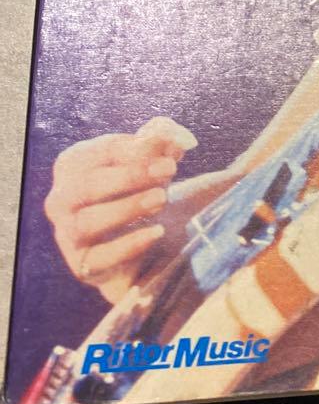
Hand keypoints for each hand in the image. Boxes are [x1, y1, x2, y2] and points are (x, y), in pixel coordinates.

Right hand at [44, 116, 196, 301]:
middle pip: (87, 186)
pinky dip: (129, 245)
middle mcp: (62, 199)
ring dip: (127, 207)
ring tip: (162, 197)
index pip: (100, 152)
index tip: (168, 150)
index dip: (136, 149)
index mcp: (74, 164)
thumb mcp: (149, 163)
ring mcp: (68, 234)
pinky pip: (100, 258)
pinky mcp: (84, 265)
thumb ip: (159, 150)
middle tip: (168, 170)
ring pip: (87, 223)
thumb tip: (170, 139)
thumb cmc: (139, 187)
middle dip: (131, 176)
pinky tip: (157, 232)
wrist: (136, 237)